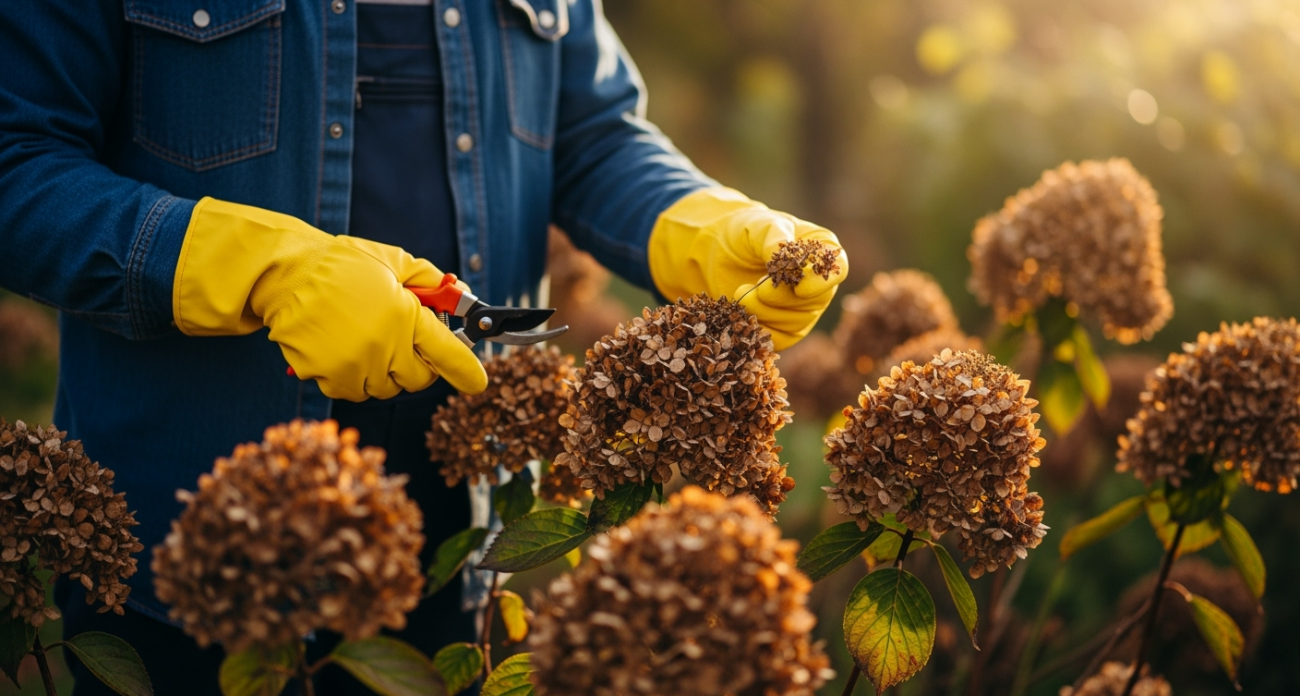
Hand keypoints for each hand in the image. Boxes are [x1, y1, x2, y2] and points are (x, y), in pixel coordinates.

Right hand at [173, 198, 487, 399]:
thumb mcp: (394, 262)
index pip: (449, 355)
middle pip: (419, 380)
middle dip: (418, 363)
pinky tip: (345, 349)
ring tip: (368, 338)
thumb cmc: (342, 265)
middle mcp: (383, 347)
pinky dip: (356, 377)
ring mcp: (355, 367)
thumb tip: (460, 297)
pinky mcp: (329, 379)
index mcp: (405, 316)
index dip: (467, 370)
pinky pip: (355, 391)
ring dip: (385, 371)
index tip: (476, 380)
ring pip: (387, 389)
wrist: (285, 275)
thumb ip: (431, 283)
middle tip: (404, 340)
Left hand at [647, 188, 847, 349]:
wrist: (719, 253)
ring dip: (765, 312)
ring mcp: (804, 309)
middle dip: (783, 298)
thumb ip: (773, 238)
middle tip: (755, 288)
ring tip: (740, 293)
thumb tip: (786, 255)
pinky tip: (740, 313)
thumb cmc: (745, 233)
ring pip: (796, 323)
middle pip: (816, 301)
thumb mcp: (757, 226)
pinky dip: (759, 328)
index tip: (799, 287)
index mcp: (821, 251)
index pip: (837, 270)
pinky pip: (779, 339)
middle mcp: (818, 283)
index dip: (821, 282)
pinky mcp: (784, 329)